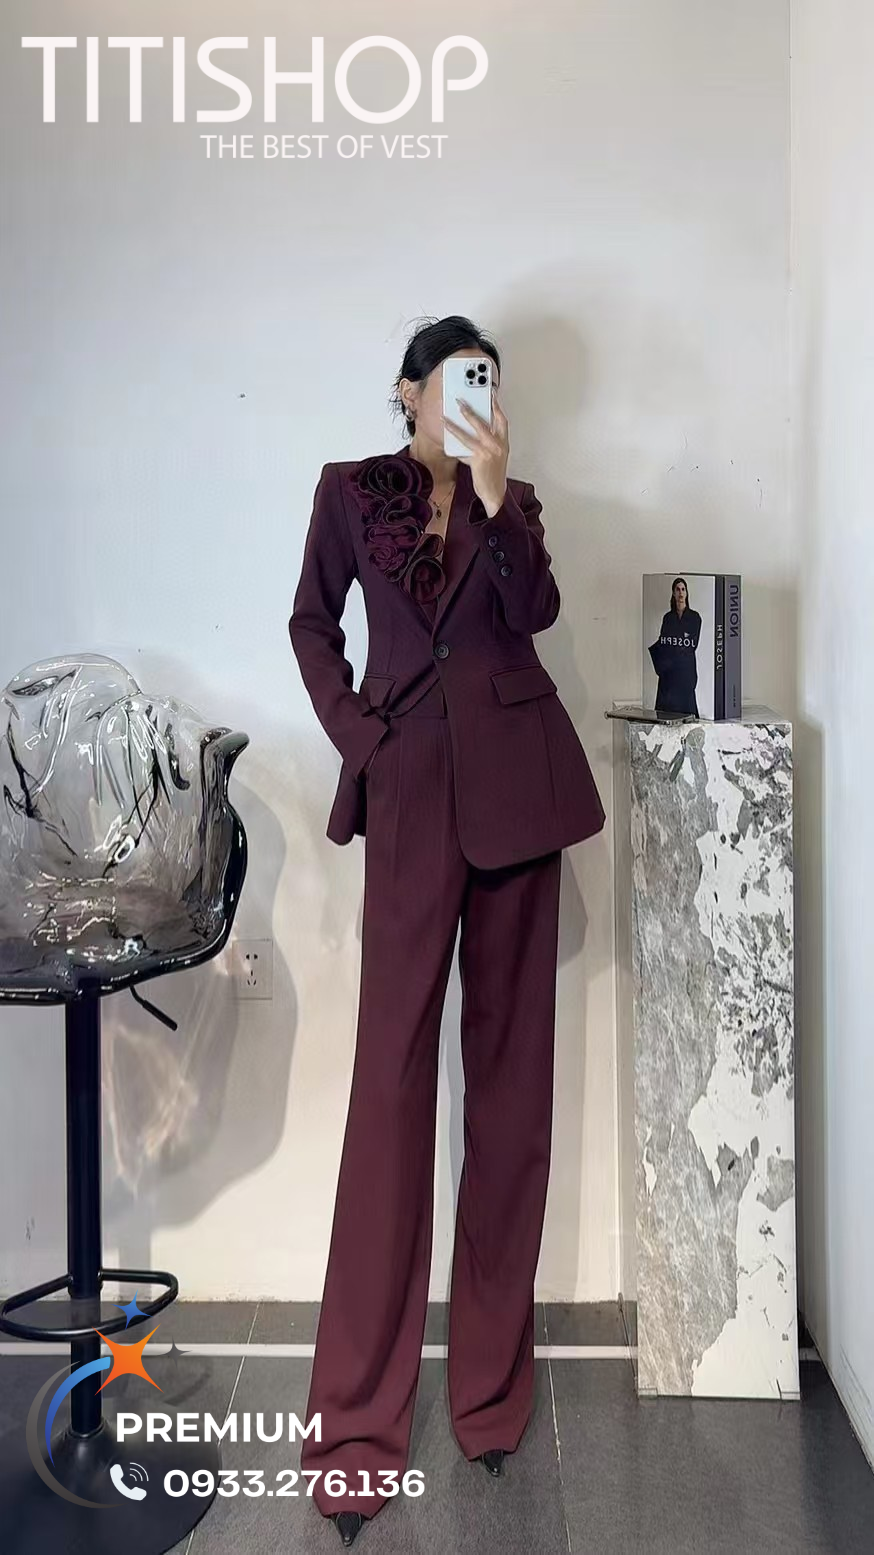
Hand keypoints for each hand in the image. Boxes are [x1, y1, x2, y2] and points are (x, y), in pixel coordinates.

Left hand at [442, 384, 508, 517]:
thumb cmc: (493, 475)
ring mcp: (488, 452)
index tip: (491, 393)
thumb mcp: (495, 456)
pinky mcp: (479, 460)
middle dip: (471, 410)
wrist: (495, 493)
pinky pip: (464, 448)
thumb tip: (471, 431)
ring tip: (446, 418)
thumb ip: (487, 443)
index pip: (502, 419)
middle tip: (461, 402)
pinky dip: (455, 444)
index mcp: (503, 443)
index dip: (496, 405)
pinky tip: (447, 439)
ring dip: (457, 424)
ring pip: (470, 433)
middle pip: (484, 421)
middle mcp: (498, 445)